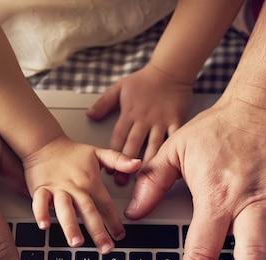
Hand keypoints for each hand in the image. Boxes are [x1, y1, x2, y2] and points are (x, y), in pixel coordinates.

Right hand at [22, 135, 140, 252]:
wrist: (44, 143)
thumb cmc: (71, 153)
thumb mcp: (98, 153)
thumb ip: (118, 160)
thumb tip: (138, 163)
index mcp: (90, 182)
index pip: (106, 205)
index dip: (114, 222)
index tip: (120, 236)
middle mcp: (75, 188)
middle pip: (88, 211)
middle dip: (97, 231)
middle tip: (105, 248)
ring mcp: (57, 189)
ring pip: (65, 209)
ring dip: (70, 226)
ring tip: (76, 242)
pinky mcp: (40, 189)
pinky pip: (40, 202)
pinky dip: (41, 213)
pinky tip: (44, 226)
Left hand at [86, 63, 192, 183]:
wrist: (170, 70)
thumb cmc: (144, 80)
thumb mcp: (119, 88)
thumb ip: (104, 103)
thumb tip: (89, 115)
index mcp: (129, 113)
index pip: (118, 138)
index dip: (112, 155)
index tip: (109, 170)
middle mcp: (144, 119)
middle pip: (133, 146)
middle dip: (126, 165)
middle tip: (122, 182)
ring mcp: (161, 121)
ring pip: (153, 146)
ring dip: (147, 164)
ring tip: (143, 181)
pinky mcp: (176, 121)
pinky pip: (174, 139)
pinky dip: (172, 152)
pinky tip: (170, 166)